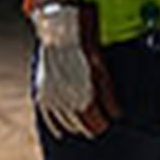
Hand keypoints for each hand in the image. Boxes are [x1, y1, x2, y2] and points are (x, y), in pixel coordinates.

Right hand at [32, 3, 95, 137]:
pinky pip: (47, 114)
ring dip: (73, 127)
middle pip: (79, 124)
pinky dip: (54, 125)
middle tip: (97, 129)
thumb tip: (116, 114)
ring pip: (63, 121)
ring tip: (81, 130)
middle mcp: (66, 98)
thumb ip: (108, 93)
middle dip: (89, 127)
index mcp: (83, 93)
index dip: (101, 125)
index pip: (94, 121)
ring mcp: (52, 95)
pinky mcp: (42, 90)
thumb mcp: (101, 66)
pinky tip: (59, 132)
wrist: (58, 27)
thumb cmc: (83, 43)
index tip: (107, 125)